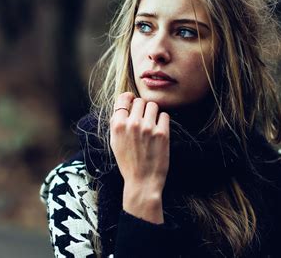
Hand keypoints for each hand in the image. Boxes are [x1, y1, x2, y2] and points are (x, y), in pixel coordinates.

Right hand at [110, 92, 169, 222]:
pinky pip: (165, 115)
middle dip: (142, 108)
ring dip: (153, 113)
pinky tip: (159, 132)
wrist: (142, 182)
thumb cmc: (128, 162)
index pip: (124, 98)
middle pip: (140, 101)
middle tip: (144, 120)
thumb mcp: (115, 142)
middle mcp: (132, 124)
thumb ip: (117, 122)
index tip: (133, 103)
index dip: (129, 99)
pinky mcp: (162, 133)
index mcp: (118, 125)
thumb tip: (124, 102)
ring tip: (152, 125)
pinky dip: (163, 121)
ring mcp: (148, 128)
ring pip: (153, 106)